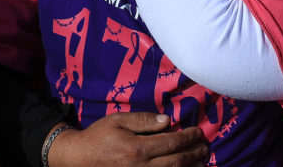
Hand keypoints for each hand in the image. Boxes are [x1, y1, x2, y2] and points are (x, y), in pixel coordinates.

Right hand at [46, 113, 207, 166]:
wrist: (78, 159)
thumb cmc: (98, 136)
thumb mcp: (118, 120)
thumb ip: (144, 120)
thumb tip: (168, 121)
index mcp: (137, 148)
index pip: (171, 142)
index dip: (188, 137)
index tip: (198, 132)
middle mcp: (141, 166)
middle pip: (176, 162)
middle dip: (193, 153)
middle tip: (205, 146)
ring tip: (201, 160)